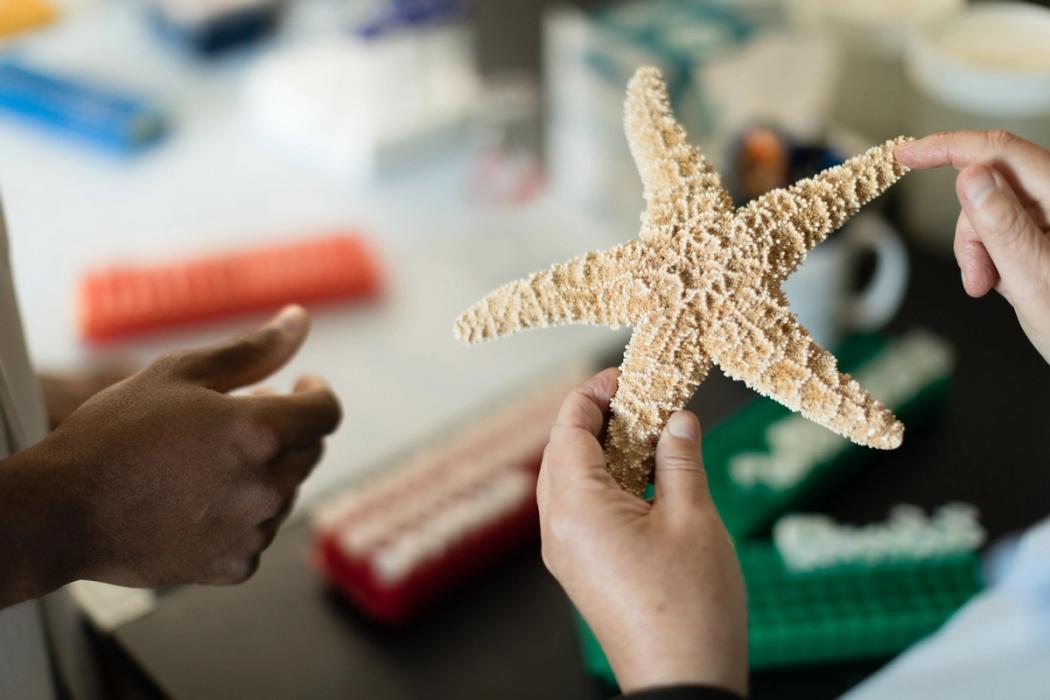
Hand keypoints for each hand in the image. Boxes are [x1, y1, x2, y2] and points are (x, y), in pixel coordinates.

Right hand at [1, 305, 340, 602]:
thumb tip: (299, 320)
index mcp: (261, 432)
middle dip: (286, 430)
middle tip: (236, 419)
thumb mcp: (181, 374)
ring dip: (264, 471)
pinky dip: (241, 514)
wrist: (61, 512)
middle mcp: (268, 485)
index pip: (327, 411)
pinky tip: (197, 501)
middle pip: (310, 451)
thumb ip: (252, 349)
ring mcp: (255, 531)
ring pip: (286, 491)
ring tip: (206, 462)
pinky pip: (259, 531)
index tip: (299, 385)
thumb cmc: (116, 433)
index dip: (316, 393)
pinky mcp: (237, 565)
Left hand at [537, 369, 746, 695]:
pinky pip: (581, 509)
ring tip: (649, 433)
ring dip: (603, 450)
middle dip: (597, 418)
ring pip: (570, 481)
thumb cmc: (690, 606)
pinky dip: (606, 483)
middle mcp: (559, 527)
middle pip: (563, 452)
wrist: (682, 681)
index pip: (569, 429)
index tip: (624, 375)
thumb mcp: (693, 519)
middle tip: (641, 398)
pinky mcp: (582, 569)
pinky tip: (645, 478)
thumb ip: (679, 460)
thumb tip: (677, 420)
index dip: (593, 393)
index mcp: (576, 507)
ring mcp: (567, 552)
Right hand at [896, 131, 1049, 361]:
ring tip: (992, 285)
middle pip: (990, 186)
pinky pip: (1005, 227)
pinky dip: (993, 254)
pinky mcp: (1048, 229)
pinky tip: (1006, 279)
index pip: (999, 152)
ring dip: (980, 248)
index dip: (948, 147)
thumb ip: (1003, 226)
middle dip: (970, 229)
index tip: (907, 154)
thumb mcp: (1035, 279)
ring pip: (992, 209)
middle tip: (977, 274)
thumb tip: (971, 177)